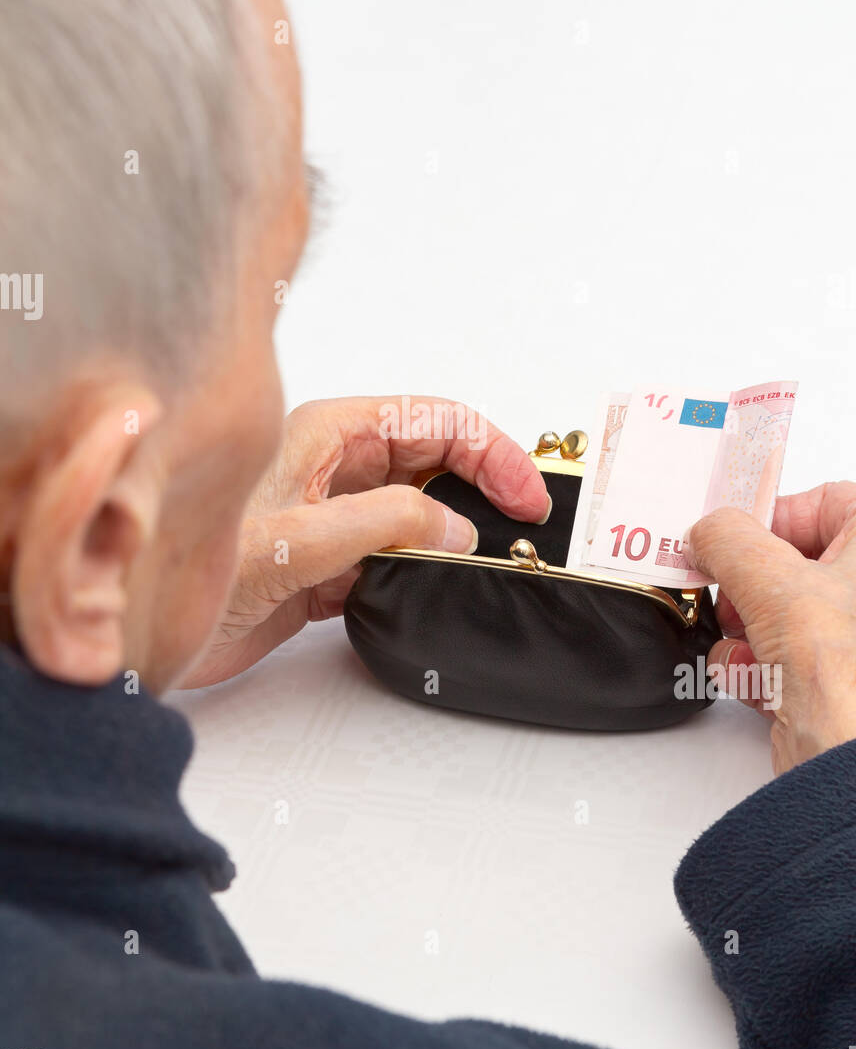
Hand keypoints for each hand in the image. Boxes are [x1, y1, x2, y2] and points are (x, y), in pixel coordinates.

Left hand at [181, 396, 548, 686]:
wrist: (135, 627)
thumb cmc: (187, 563)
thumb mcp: (299, 538)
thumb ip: (386, 525)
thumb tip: (456, 526)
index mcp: (327, 436)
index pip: (432, 421)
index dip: (488, 450)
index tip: (524, 493)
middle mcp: (333, 470)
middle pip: (433, 459)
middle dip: (484, 481)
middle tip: (527, 520)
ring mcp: (331, 519)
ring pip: (418, 509)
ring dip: (458, 528)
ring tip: (499, 551)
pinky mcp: (324, 568)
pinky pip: (394, 557)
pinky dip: (427, 569)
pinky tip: (445, 584)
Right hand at [688, 481, 855, 774]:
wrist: (855, 768)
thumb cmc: (850, 677)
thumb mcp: (770, 579)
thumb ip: (728, 539)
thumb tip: (709, 532)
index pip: (829, 501)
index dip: (776, 516)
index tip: (736, 539)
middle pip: (796, 563)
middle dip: (751, 586)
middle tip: (729, 595)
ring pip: (784, 614)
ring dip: (748, 631)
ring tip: (743, 647)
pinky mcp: (841, 686)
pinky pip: (786, 658)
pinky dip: (759, 667)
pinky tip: (755, 681)